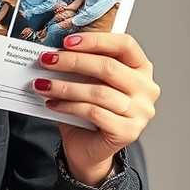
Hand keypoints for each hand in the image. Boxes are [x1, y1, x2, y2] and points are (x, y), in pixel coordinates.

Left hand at [33, 32, 158, 185]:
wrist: (90, 149)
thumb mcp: (88, 82)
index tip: (67, 42)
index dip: (96, 40)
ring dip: (65, 86)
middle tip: (47, 61)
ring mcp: (141, 112)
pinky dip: (68, 106)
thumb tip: (56, 50)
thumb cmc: (90, 111)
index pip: (125, 44)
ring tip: (42, 84)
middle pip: (109, 67)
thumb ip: (82, 66)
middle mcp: (146, 89)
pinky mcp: (128, 131)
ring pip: (98, 92)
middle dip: (73, 62)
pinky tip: (52, 103)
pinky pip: (93, 112)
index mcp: (141, 69)